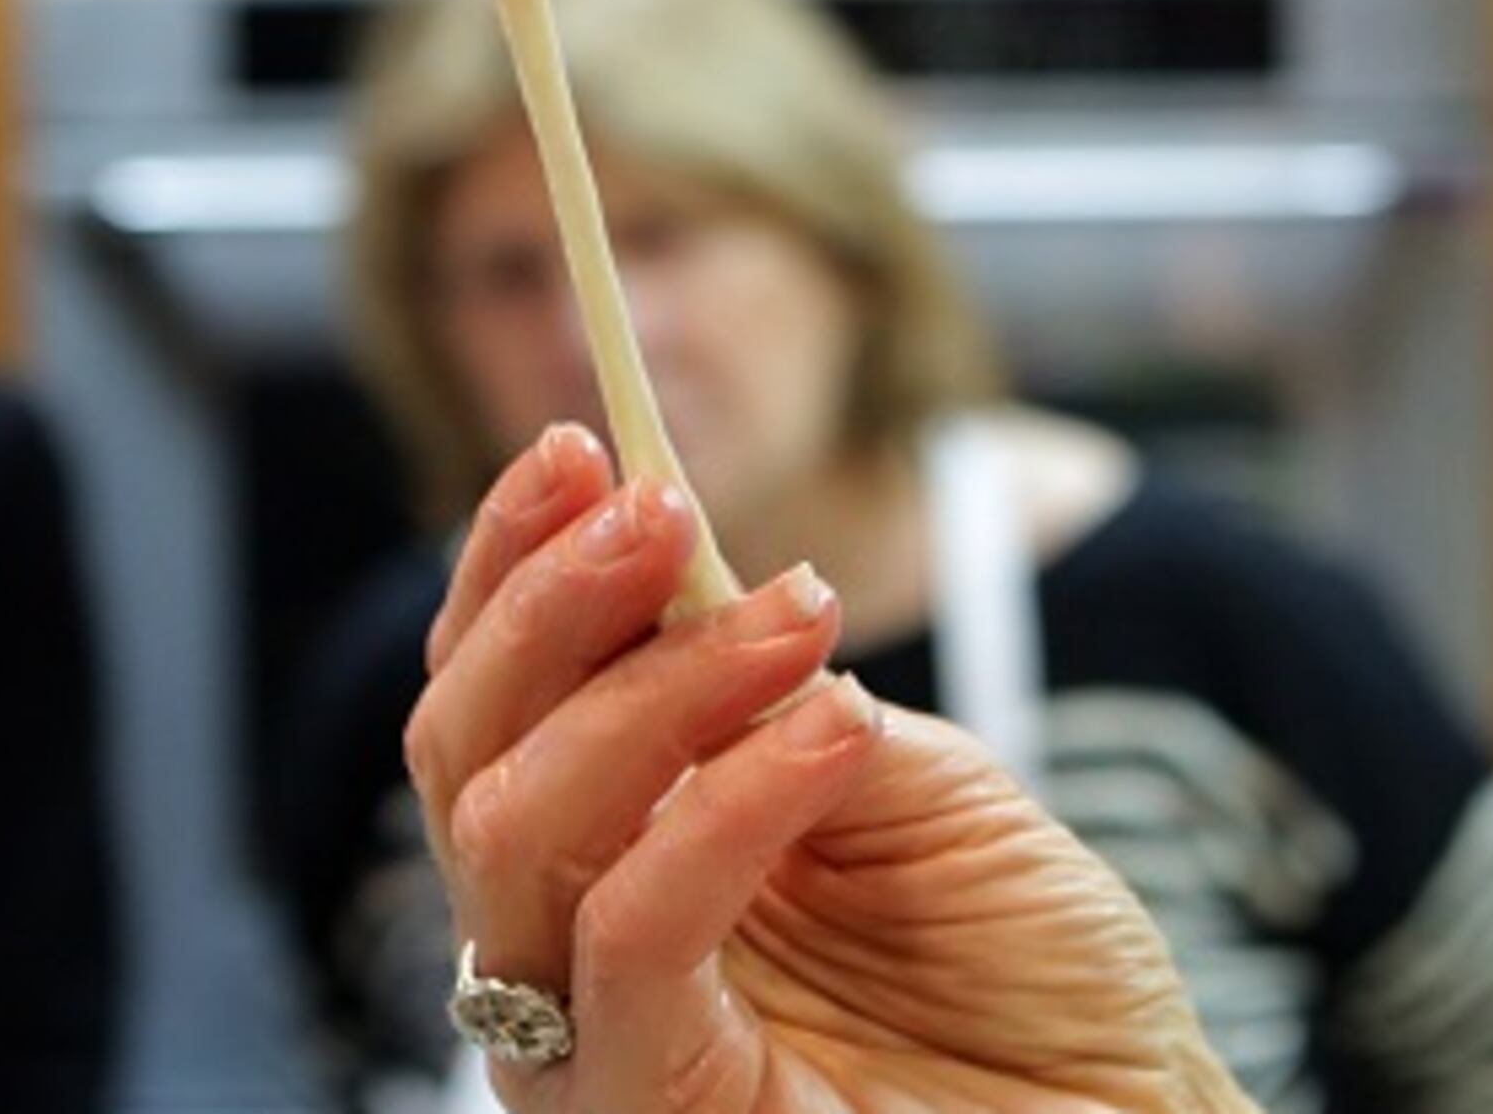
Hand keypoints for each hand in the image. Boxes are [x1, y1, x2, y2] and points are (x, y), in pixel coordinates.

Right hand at [410, 424, 1255, 1111]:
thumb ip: (780, 689)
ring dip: (647, 686)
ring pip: (509, 828)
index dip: (515, 567)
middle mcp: (568, 946)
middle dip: (548, 603)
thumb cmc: (1029, 974)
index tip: (581, 445)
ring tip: (801, 617)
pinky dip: (717, 806)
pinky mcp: (645, 1109)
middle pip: (463, 752)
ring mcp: (592, 1039)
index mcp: (611, 851)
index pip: (499, 698)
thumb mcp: (906, 777)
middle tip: (655, 502)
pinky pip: (625, 936)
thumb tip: (676, 555)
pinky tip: (828, 732)